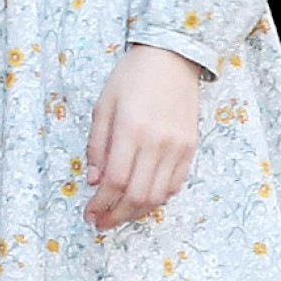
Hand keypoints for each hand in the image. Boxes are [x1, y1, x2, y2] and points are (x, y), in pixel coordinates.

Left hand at [83, 44, 205, 229]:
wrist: (172, 57)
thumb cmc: (132, 76)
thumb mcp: (103, 104)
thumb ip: (97, 144)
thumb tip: (94, 180)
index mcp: (130, 129)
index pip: (115, 180)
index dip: (100, 203)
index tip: (89, 213)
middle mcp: (156, 142)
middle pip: (137, 195)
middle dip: (116, 216)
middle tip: (101, 223)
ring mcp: (177, 147)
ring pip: (157, 196)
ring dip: (136, 212)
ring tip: (119, 215)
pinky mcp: (191, 148)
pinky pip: (175, 185)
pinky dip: (157, 198)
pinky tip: (142, 199)